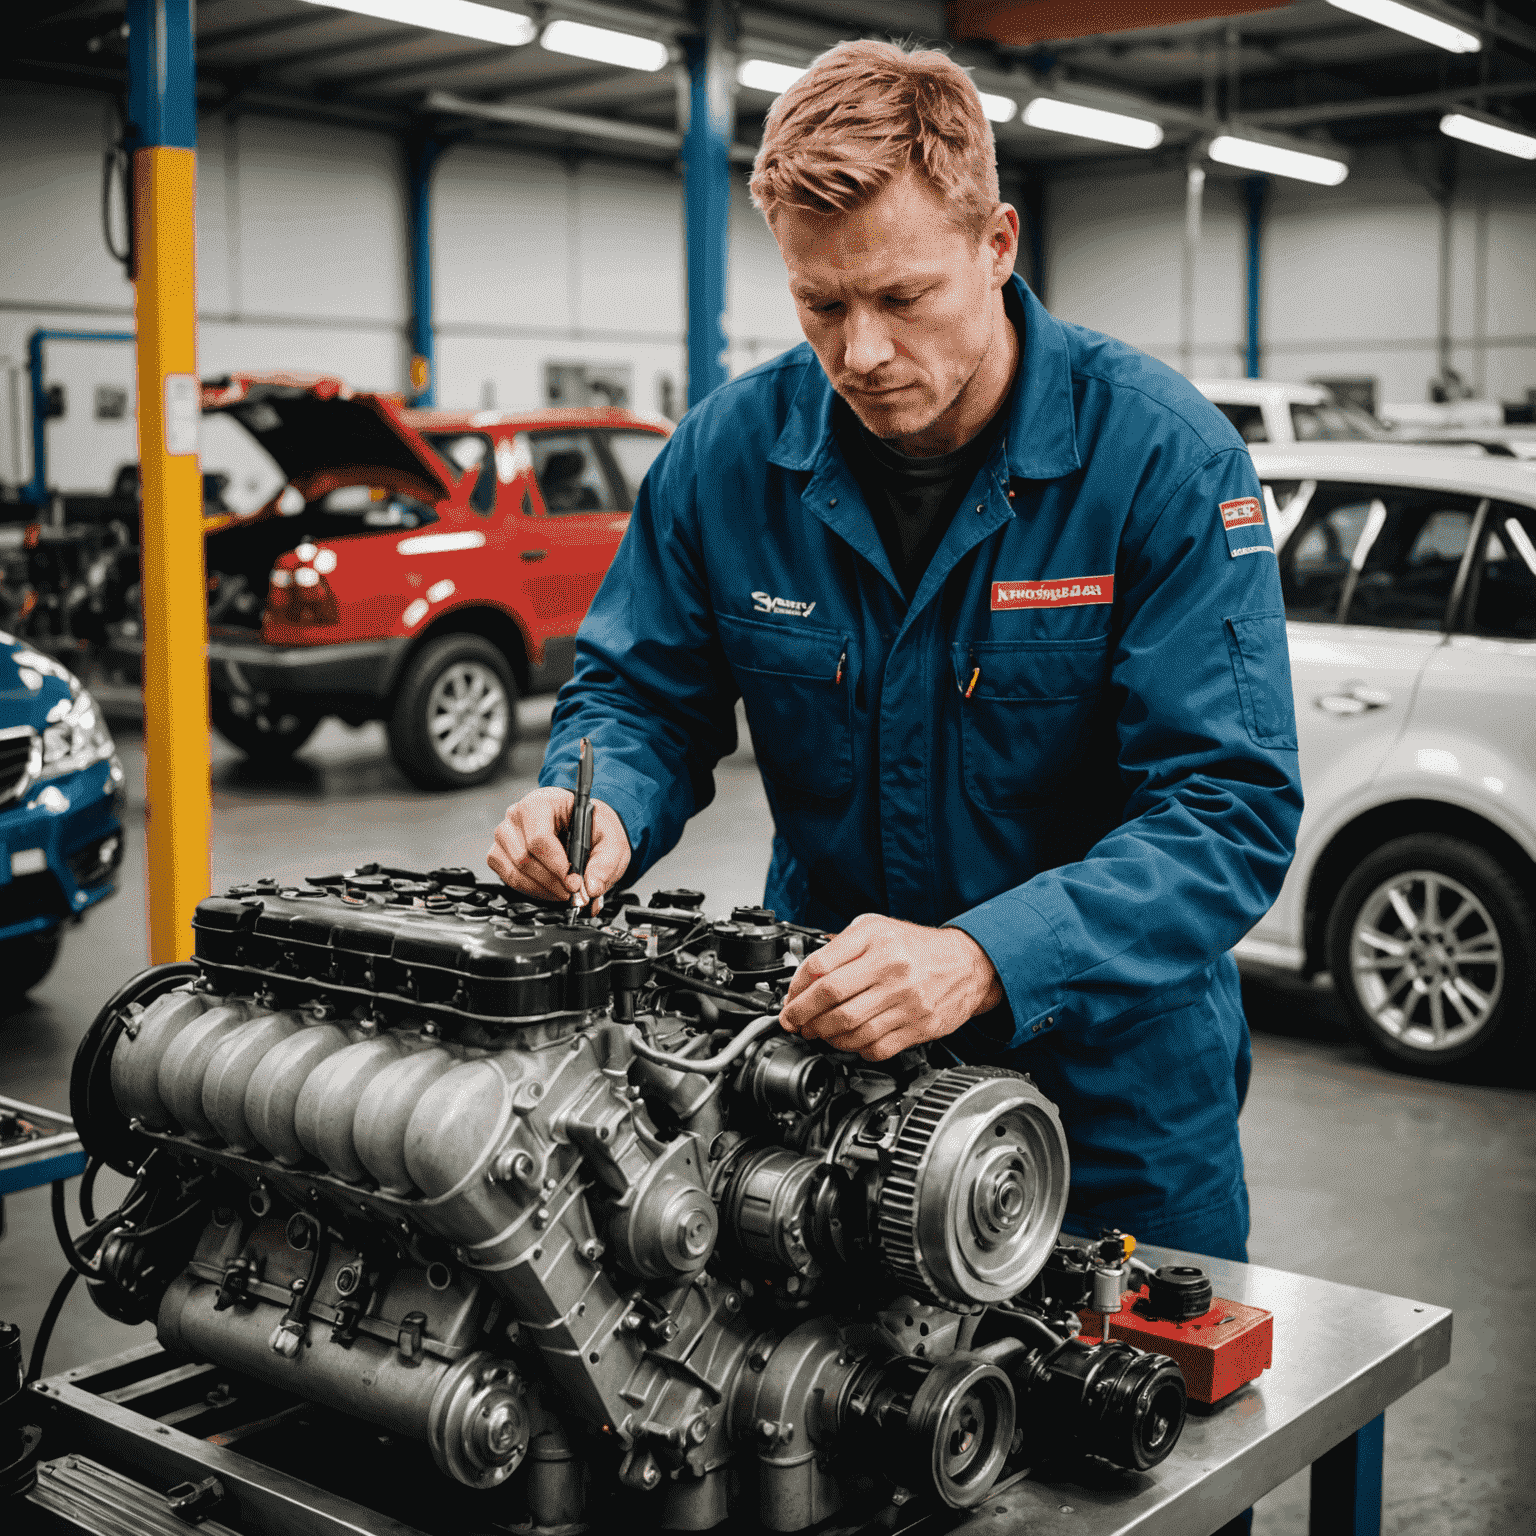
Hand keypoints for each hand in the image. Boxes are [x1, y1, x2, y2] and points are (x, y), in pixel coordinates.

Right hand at [486, 787, 630, 910]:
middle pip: (525, 857)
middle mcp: (518, 815)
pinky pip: (508, 877)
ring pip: (514, 871)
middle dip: (552, 882)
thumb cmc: (593, 827)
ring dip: (541, 889)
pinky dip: (530, 890)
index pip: (539, 837)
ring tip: (563, 892)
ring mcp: (505, 834)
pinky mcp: (500, 852)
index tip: (574, 882)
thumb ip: (606, 863)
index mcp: (543, 801)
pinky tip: (549, 889)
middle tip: (572, 893)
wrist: (584, 826)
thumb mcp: (612, 840)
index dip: (556, 865)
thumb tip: (591, 888)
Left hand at [779, 914, 1004, 1061]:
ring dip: (825, 1035)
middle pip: (831, 1000)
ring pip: (850, 1028)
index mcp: (877, 941)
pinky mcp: (918, 1026)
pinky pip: (875, 1046)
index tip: (789, 1000)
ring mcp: (906, 1000)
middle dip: (803, 1016)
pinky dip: (854, 1048)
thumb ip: (840, 946)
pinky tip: (848, 1040)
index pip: (821, 967)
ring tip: (818, 1032)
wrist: (968, 964)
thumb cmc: (917, 946)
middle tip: (795, 1022)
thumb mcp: (876, 928)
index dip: (796, 988)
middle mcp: (892, 969)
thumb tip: (804, 977)